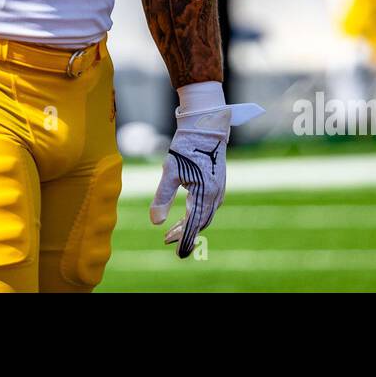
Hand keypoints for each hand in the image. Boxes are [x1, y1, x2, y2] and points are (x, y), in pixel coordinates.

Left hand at [150, 82, 263, 257]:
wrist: (206, 125)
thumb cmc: (186, 146)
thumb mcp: (170, 171)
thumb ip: (162, 198)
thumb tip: (155, 223)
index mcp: (205, 194)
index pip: (193, 226)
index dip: (184, 240)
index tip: (175, 251)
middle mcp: (216, 195)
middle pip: (200, 223)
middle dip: (184, 233)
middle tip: (167, 239)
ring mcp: (220, 190)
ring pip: (205, 215)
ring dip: (190, 224)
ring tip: (173, 229)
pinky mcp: (219, 184)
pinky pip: (209, 206)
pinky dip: (197, 214)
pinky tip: (187, 213)